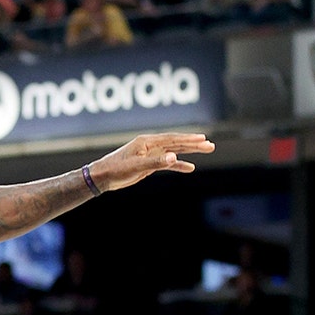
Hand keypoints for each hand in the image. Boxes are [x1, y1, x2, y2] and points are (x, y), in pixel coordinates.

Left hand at [89, 133, 214, 192]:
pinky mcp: (149, 164)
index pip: (172, 139)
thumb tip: (174, 156)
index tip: (203, 138)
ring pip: (174, 151)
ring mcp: (150, 154)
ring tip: (206, 150)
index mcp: (146, 142)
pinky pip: (167, 162)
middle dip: (193, 144)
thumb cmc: (116, 169)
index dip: (188, 138)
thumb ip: (155, 162)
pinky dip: (178, 164)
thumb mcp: (137, 166)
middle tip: (210, 145)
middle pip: (176, 143)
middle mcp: (150, 145)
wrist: (103, 177)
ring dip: (189, 151)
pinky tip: (190, 167)